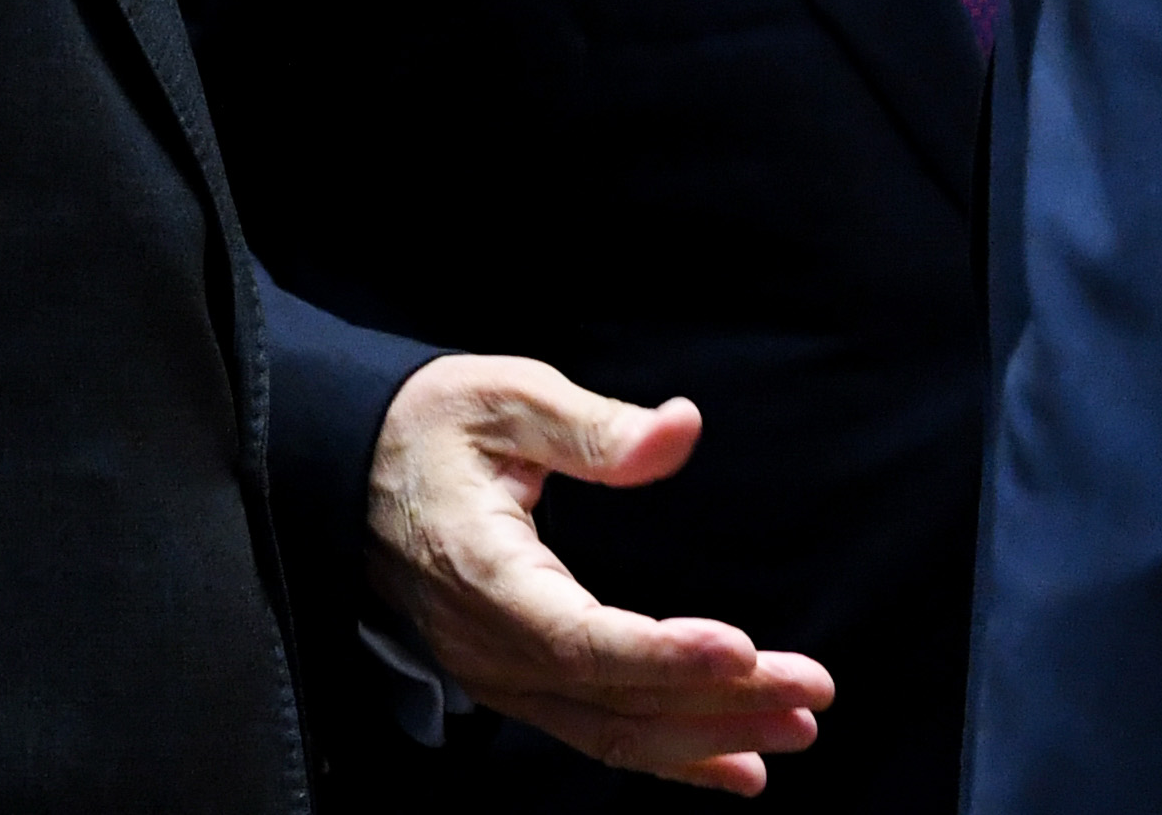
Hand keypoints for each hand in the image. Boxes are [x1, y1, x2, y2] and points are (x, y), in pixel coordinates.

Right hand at [366, 353, 835, 793]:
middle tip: (812, 693)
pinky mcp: (514, 681)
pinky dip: (669, 755)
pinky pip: (596, 731)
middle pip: (616, 697)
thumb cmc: (431, 424)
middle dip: (723, 702)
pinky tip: (734, 765)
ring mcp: (499, 675)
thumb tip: (680, 430)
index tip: (746, 651)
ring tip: (794, 730)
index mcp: (484, 574)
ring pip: (614, 730)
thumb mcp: (506, 397)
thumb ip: (594, 426)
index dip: (666, 654)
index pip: (582, 637)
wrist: (350, 469)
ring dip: (709, 738)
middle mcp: (490, 646)